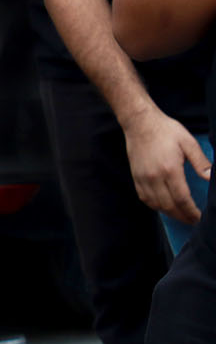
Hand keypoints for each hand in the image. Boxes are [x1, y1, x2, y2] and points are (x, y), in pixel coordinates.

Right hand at [124, 110, 209, 225]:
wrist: (139, 122)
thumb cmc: (166, 130)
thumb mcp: (188, 142)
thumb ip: (201, 162)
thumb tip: (212, 177)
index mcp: (170, 169)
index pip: (182, 199)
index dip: (191, 212)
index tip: (199, 218)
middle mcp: (154, 177)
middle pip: (169, 205)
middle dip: (182, 216)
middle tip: (193, 221)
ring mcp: (143, 178)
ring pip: (156, 204)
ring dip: (169, 213)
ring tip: (180, 215)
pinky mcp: (135, 176)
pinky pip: (145, 198)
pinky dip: (155, 206)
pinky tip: (163, 206)